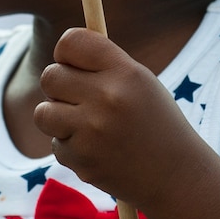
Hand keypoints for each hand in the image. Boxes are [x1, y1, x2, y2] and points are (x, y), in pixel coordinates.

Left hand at [34, 28, 209, 209]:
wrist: (176, 176)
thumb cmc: (155, 123)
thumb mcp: (141, 83)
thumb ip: (104, 65)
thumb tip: (61, 52)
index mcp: (126, 72)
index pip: (71, 42)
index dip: (65, 53)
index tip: (72, 65)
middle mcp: (108, 98)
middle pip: (50, 77)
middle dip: (58, 87)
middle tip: (78, 99)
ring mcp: (93, 132)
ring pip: (43, 112)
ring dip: (57, 118)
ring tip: (85, 125)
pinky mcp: (83, 161)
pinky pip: (56, 144)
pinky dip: (71, 148)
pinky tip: (98, 151)